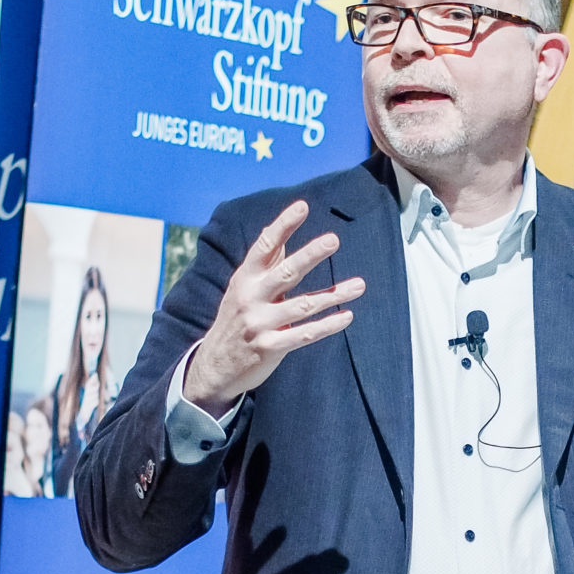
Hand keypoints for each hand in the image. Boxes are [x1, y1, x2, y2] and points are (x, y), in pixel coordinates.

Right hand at [183, 200, 364, 414]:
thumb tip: (278, 234)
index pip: (264, 247)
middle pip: (285, 272)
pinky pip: (305, 334)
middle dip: (310, 255)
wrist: (214, 366)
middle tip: (333, 240)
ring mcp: (260, 323)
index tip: (302, 206)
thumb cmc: (234, 320)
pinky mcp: (270, 347)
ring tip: (360, 285)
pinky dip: (327, 325)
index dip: (283, 226)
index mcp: (244, 279)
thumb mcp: (242, 289)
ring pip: (303, 305)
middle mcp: (250, 298)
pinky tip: (347, 316)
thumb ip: (264, 265)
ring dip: (334, 295)